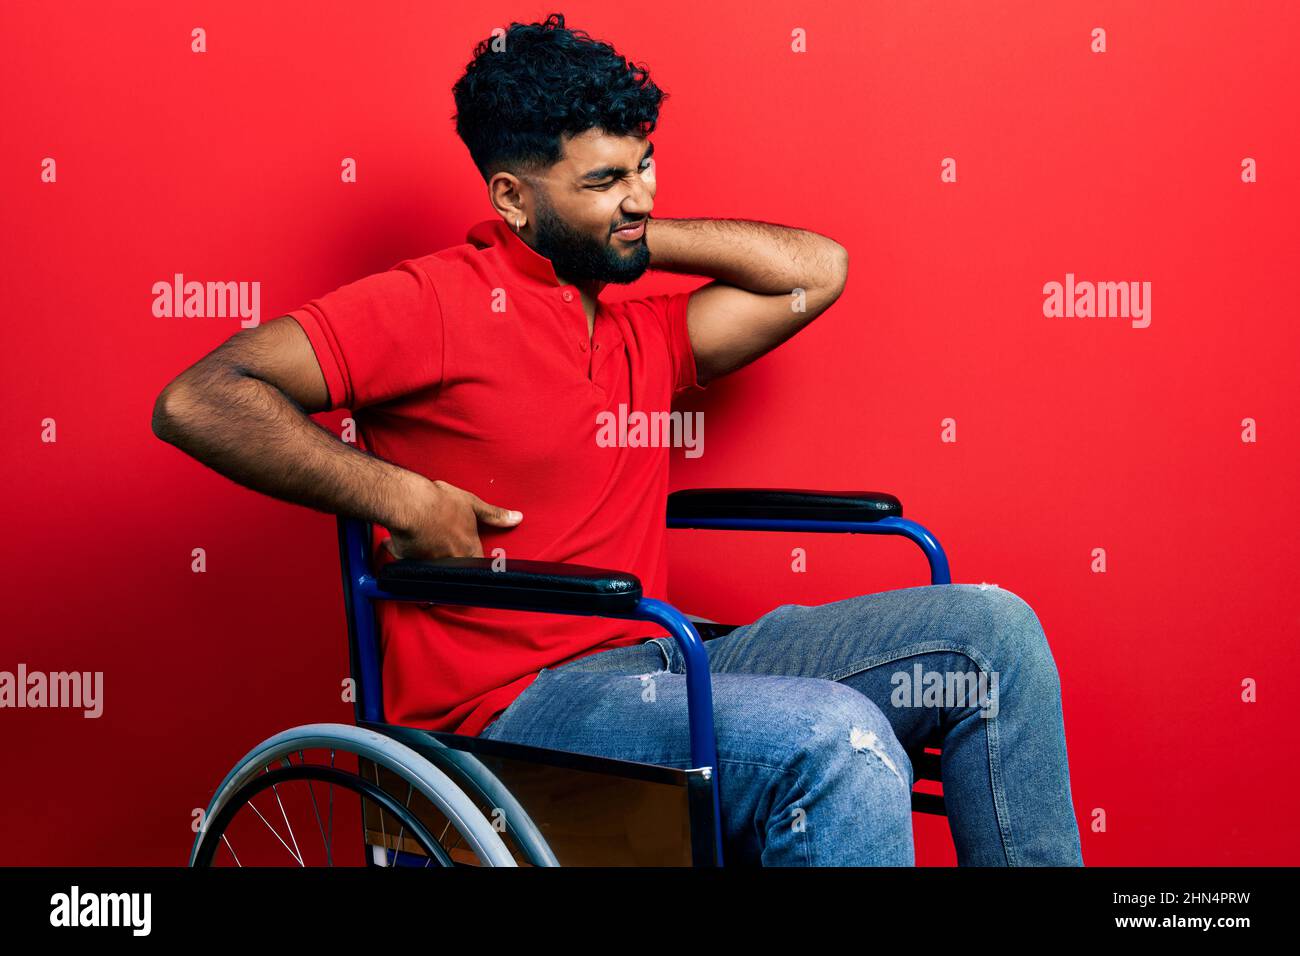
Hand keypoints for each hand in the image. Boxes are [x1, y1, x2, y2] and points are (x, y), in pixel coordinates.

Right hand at [384, 478, 521, 560]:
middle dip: (448, 558)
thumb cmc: (440, 501)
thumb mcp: (472, 504)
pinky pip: (408, 562)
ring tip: (423, 539)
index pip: (477, 564)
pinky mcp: (408, 562)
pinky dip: (405, 553)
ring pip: (430, 567)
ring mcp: (429, 564)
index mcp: (468, 549)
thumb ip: (494, 515)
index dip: (474, 559)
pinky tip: (403, 542)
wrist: (410, 503)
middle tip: (441, 541)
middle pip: (454, 568)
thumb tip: (516, 518)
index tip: (467, 553)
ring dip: (426, 555)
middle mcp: (451, 562)